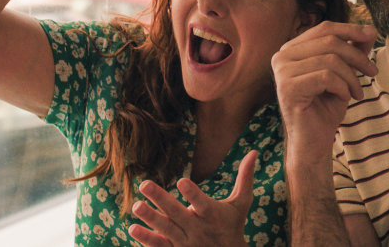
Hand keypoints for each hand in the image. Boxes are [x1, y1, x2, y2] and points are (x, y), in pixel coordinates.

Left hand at [128, 150, 257, 246]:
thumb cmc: (233, 225)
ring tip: (136, 206)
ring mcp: (186, 242)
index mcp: (212, 214)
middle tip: (144, 184)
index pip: (202, 203)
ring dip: (150, 218)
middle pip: (177, 214)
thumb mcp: (241, 203)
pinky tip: (134, 229)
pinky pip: (160, 246)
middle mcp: (198, 229)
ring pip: (165, 230)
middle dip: (161, 200)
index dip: (192, 193)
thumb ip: (245, 177)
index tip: (182, 181)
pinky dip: (147, 239)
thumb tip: (254, 151)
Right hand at [272, 22, 377, 164]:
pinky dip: (343, 87)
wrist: (314, 141)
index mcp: (292, 49)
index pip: (324, 28)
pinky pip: (326, 77)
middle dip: (357, 56)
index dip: (350, 29)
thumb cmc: (326, 107)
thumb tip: (369, 31)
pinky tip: (345, 97)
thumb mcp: (344, 74)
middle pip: (329, 41)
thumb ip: (352, 51)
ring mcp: (282, 72)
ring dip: (352, 77)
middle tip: (372, 72)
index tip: (372, 36)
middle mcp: (282, 56)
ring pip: (330, 60)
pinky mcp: (288, 88)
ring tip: (357, 91)